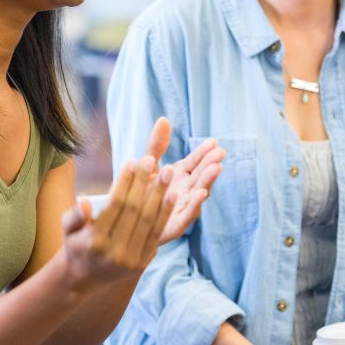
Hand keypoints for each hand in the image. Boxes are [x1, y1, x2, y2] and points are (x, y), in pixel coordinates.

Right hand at [60, 153, 175, 292]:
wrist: (85, 279)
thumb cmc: (75, 244)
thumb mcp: (67, 229)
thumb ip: (74, 215)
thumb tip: (84, 200)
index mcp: (94, 241)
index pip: (115, 205)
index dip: (125, 182)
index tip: (132, 161)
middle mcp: (114, 252)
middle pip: (134, 210)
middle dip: (144, 182)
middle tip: (151, 159)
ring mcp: (131, 259)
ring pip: (149, 221)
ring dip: (160, 194)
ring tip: (168, 171)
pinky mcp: (143, 263)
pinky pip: (157, 233)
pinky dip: (166, 213)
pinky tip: (173, 194)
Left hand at [145, 118, 224, 242]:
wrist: (124, 222)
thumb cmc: (139, 191)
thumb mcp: (147, 165)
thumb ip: (156, 145)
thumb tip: (164, 119)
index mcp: (179, 176)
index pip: (194, 162)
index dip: (203, 153)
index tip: (213, 142)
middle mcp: (184, 192)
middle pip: (199, 176)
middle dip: (210, 165)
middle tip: (219, 153)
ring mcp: (181, 208)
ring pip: (197, 195)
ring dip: (207, 182)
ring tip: (216, 168)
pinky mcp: (174, 225)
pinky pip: (187, 215)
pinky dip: (195, 204)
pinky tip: (201, 193)